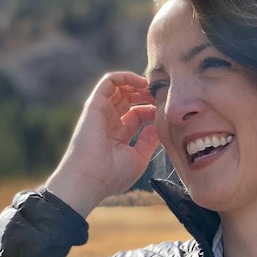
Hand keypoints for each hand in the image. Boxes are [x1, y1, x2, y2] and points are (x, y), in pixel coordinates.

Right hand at [45, 71, 159, 216]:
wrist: (90, 178)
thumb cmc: (113, 175)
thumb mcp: (139, 157)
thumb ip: (149, 140)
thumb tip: (160, 125)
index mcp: (119, 135)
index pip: (138, 114)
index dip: (153, 109)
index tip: (166, 111)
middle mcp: (109, 121)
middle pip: (130, 98)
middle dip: (147, 94)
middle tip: (161, 95)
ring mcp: (102, 112)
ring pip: (120, 87)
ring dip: (138, 83)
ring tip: (153, 87)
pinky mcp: (95, 104)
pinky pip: (109, 81)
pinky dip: (125, 77)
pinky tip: (141, 82)